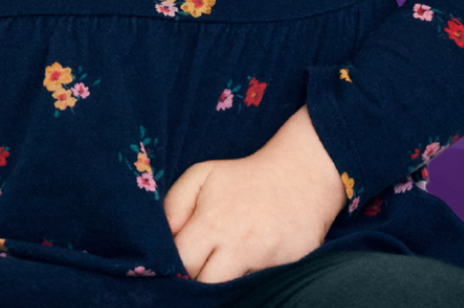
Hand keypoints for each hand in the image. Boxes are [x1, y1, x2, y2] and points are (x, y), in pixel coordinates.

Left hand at [165, 106, 344, 282]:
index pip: (182, 261)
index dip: (173, 265)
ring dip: (224, 282)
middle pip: (205, 285)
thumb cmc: (242, 178)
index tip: (176, 260)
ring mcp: (266, 260)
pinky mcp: (289, 268)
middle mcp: (239, 245)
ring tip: (222, 265)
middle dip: (197, 280)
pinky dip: (252, 282)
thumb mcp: (201, 175)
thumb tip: (163, 236)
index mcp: (213, 222)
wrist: (300, 176)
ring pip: (233, 289)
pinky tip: (250, 265)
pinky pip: (261, 285)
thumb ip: (174, 204)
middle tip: (198, 267)